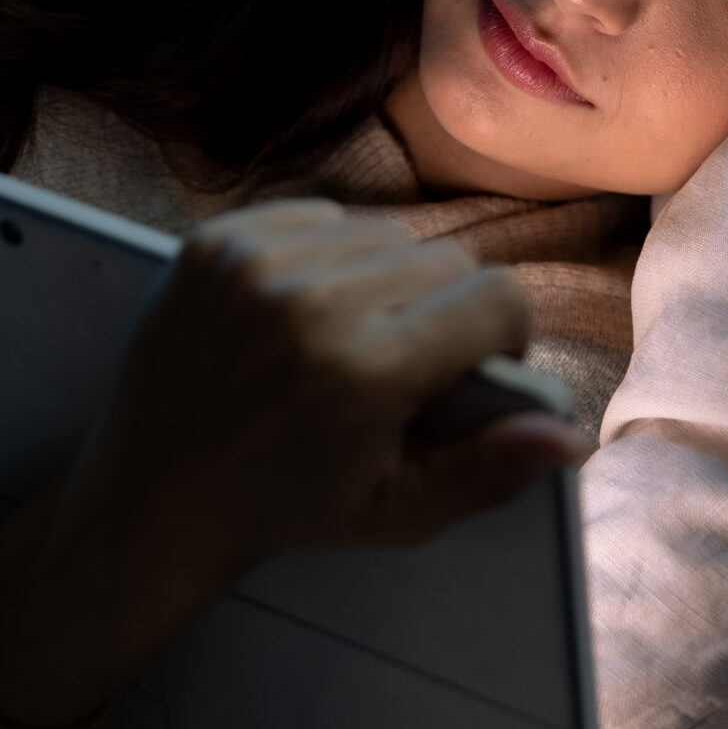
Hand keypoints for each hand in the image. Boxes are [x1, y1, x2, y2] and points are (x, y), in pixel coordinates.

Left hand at [0, 200, 584, 728]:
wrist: (156, 493)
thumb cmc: (289, 506)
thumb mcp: (398, 512)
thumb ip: (488, 472)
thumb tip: (571, 438)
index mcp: (366, 373)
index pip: (497, 299)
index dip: (503, 336)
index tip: (472, 370)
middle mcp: (312, 304)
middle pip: (445, 260)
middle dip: (446, 310)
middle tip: (409, 361)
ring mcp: (256, 264)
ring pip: (384, 233)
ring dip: (387, 278)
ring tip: (355, 334)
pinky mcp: (214, 241)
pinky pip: (319, 216)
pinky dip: (327, 256)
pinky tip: (306, 308)